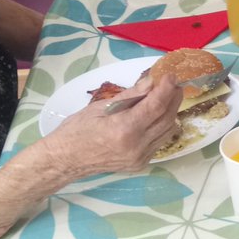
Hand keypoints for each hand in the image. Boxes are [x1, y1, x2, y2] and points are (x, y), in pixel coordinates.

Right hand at [39, 75, 183, 176]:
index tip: (171, 75)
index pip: (155, 106)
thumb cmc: (77, 129)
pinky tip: (157, 115)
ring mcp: (140, 157)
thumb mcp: (100, 106)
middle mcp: (136, 146)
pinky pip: (159, 141)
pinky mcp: (141, 163)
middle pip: (166, 118)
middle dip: (173, 98)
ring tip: (168, 96)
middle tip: (173, 83)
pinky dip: (162, 126)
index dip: (166, 88)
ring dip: (170, 111)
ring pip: (167, 131)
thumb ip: (130, 95)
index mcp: (124, 129)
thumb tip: (151, 80)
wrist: (65, 160)